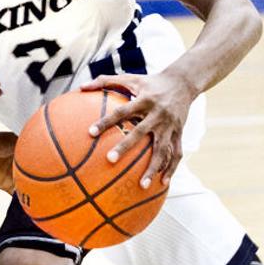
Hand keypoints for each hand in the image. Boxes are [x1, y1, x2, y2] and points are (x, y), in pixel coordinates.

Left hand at [82, 72, 196, 186]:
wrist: (183, 82)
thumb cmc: (150, 82)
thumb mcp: (130, 78)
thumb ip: (105, 81)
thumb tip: (80, 87)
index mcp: (144, 100)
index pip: (122, 111)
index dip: (107, 121)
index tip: (91, 133)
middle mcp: (158, 113)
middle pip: (141, 132)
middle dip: (126, 147)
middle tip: (110, 160)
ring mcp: (170, 126)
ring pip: (162, 149)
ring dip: (153, 168)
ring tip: (141, 186)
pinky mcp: (179, 133)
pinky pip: (176, 154)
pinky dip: (171, 169)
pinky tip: (162, 183)